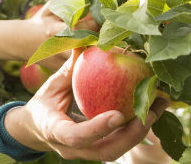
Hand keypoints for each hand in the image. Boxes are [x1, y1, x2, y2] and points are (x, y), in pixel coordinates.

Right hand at [5, 48, 168, 161]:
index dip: (98, 128)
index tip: (118, 114)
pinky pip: (116, 143)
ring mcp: (84, 152)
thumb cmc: (43, 103)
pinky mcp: (94, 148)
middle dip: (131, 135)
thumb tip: (83, 40)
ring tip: (158, 110)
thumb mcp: (52, 85)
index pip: (77, 136)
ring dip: (139, 133)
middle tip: (150, 112)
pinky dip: (133, 130)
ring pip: (115, 150)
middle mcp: (70, 148)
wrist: (36, 127)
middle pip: (104, 150)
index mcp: (55, 130)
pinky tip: (148, 111)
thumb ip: (69, 68)